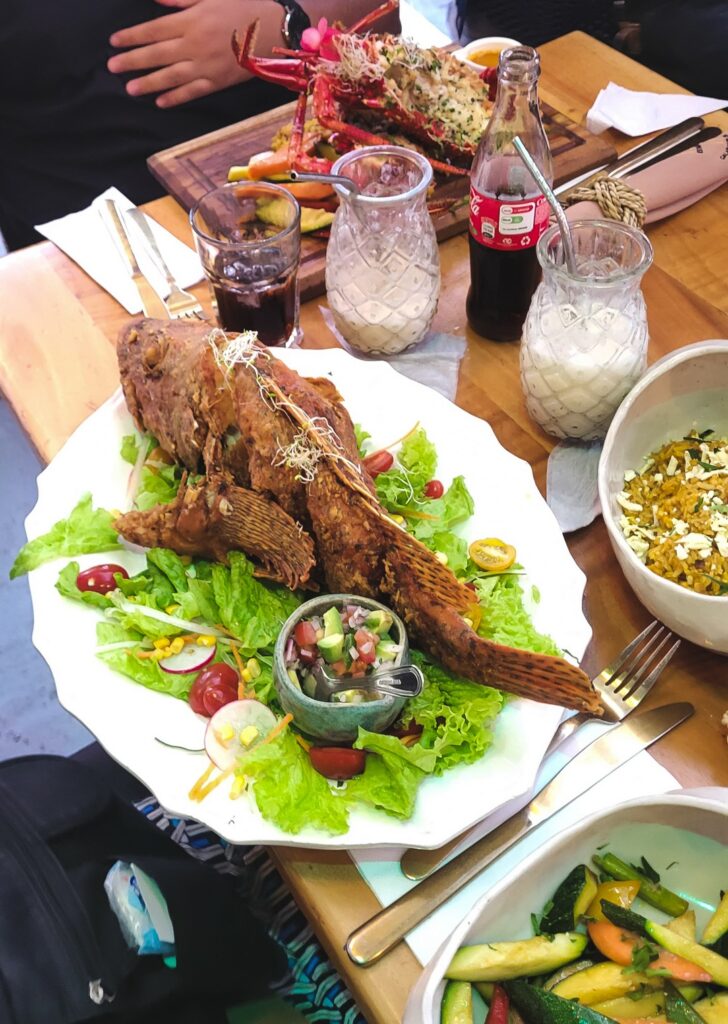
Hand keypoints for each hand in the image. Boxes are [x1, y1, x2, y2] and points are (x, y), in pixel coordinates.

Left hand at [108, 0, 276, 107]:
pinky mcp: (218, 81)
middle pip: (156, 55)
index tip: (114, 42)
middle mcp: (194, 46)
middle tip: (112, 68)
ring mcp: (206, 66)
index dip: (131, 36)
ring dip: (148, 83)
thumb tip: (154, 0)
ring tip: (130, 88)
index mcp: (190, 21)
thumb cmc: (243, 6)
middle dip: (132, 61)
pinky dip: (176, 97)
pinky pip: (193, 92)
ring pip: (171, 77)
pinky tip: (161, 101)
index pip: (152, 30)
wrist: (274, 30)